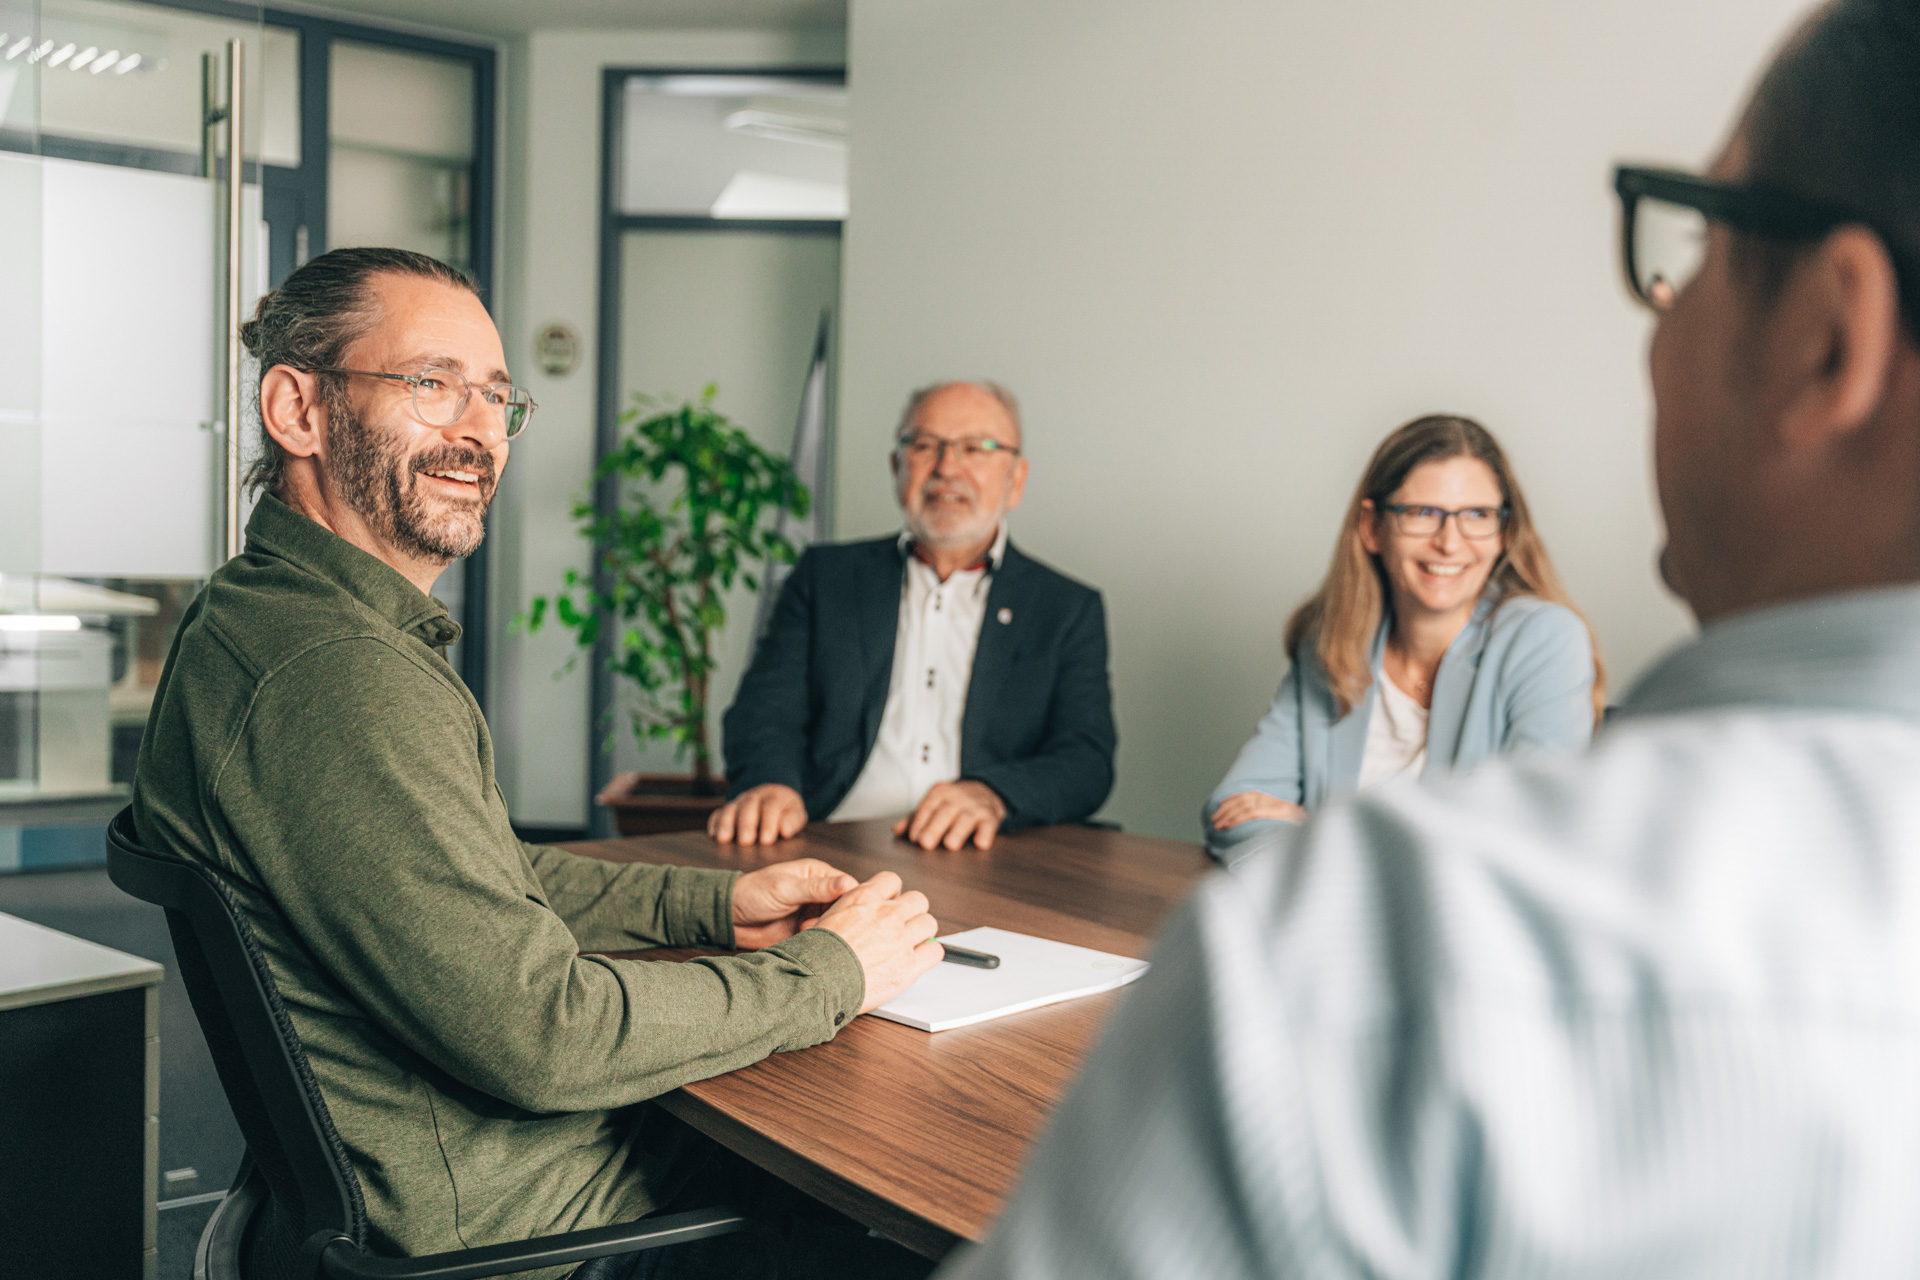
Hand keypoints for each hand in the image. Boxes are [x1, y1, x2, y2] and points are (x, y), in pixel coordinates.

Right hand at [708, 784, 806, 844]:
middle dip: (746, 824)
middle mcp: (754, 797)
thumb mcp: (796, 813)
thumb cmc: (785, 811)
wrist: (773, 795)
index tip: (767, 840)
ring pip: (730, 808)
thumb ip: (792, 821)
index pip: (771, 806)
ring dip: (726, 823)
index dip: (768, 822)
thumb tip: (785, 831)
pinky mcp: (726, 809)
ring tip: (724, 839)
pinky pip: (717, 813)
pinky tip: (713, 835)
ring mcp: (738, 802)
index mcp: (774, 796)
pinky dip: (714, 823)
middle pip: (748, 806)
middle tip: (746, 841)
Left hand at [731, 858, 859, 949]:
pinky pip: (821, 938)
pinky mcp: (806, 931)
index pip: (848, 886)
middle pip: (844, 907)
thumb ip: (816, 887)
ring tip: (806, 930)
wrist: (730, 918)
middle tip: (820, 924)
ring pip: (834, 924)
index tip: (844, 912)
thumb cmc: (753, 893)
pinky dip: (818, 941)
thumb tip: (847, 882)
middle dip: (837, 918)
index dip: (850, 899)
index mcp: (818, 874)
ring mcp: (813, 913)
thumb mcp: (785, 888)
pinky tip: (806, 939)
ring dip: (826, 930)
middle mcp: (819, 893)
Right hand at [813, 871, 942, 1012]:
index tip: (890, 905)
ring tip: (910, 943)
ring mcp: (900, 939)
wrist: (817, 981)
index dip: (892, 894)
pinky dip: (929, 954)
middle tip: (903, 925)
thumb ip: (850, 910)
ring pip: (929, 923)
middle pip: (918, 899)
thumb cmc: (815, 955)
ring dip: (921, 932)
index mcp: (864, 899)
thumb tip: (857, 913)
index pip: (892, 880)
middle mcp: (886, 914)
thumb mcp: (826, 918)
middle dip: (912, 912)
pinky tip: (918, 959)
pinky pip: (935, 950)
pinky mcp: (909, 965)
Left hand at [894, 780, 1007, 850]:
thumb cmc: (955, 802)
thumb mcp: (935, 804)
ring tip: (950, 845)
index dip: (920, 822)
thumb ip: (916, 818)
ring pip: (966, 818)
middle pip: (945, 812)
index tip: (914, 837)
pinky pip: (989, 824)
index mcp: (941, 792)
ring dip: (958, 831)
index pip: (928, 806)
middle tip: (925, 843)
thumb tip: (897, 831)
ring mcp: (976, 806)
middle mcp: (958, 797)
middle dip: (935, 827)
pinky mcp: (992, 816)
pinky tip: (981, 844)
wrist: (987, 790)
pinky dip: (986, 833)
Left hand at [1209, 791, 1306, 829]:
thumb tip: (1249, 824)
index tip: (1219, 807)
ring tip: (1218, 825)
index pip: (1248, 795)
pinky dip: (1238, 818)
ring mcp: (1275, 807)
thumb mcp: (1282, 823)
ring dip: (1228, 816)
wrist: (1317, 831)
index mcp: (1273, 801)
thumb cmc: (1298, 832)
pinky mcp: (1275, 814)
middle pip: (1243, 800)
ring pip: (1245, 806)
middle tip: (1213, 819)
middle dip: (1226, 809)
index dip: (1232, 800)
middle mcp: (1273, 801)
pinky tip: (1229, 825)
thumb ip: (1267, 820)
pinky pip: (1252, 813)